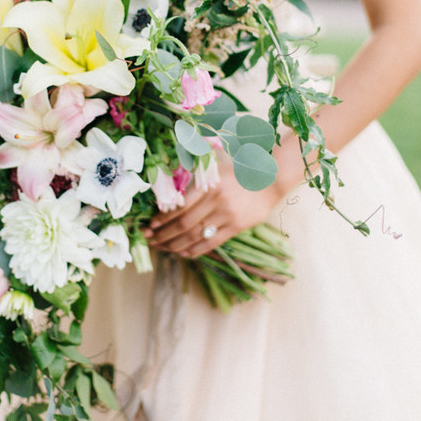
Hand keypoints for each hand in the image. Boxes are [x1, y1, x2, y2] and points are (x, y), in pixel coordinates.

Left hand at [144, 158, 282, 257]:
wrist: (270, 179)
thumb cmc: (238, 172)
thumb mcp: (216, 167)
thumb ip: (196, 175)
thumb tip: (172, 186)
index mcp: (208, 184)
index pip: (179, 205)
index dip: (162, 218)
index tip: (150, 225)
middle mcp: (216, 200)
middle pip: (184, 223)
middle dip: (164, 234)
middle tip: (150, 240)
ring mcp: (227, 215)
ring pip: (195, 235)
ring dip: (176, 244)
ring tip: (163, 249)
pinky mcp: (237, 227)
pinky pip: (212, 242)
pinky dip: (196, 250)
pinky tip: (184, 253)